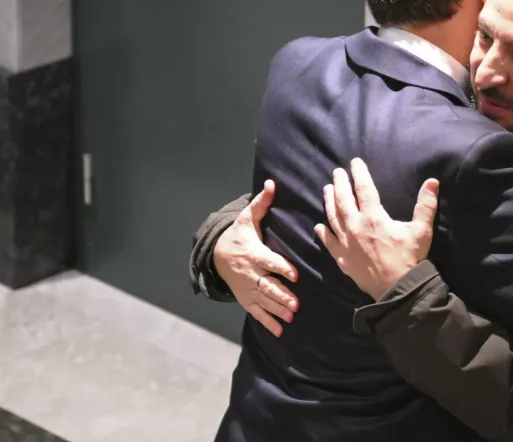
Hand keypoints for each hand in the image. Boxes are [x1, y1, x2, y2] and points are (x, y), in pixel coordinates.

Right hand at [214, 180, 299, 336]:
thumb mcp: (247, 218)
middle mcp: (249, 273)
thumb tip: (272, 183)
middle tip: (296, 304)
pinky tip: (280, 331)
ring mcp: (246, 288)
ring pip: (263, 300)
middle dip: (280, 295)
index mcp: (253, 253)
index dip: (281, 268)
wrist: (216, 254)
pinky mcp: (245, 298)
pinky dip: (267, 322)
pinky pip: (255, 312)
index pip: (269, 261)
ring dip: (277, 309)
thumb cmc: (238, 235)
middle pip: (266, 285)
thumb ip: (262, 203)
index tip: (294, 275)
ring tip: (291, 317)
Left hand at [314, 159, 438, 299]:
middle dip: (340, 184)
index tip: (354, 162)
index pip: (364, 189)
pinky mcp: (343, 259)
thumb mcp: (422, 230)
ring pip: (333, 217)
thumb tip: (432, 181)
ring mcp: (346, 243)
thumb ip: (426, 205)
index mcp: (374, 217)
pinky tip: (319, 226)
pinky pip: (329, 243)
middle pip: (343, 200)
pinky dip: (324, 233)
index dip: (359, 173)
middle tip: (337, 173)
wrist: (398, 289)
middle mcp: (356, 227)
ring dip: (329, 202)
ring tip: (327, 190)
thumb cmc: (410, 258)